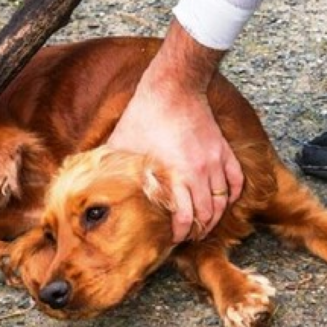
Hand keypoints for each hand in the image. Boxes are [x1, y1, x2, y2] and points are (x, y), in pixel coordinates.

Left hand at [107, 22, 243, 241]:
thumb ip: (112, 168)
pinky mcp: (224, 150)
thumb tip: (90, 185)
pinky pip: (236, 180)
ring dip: (216, 215)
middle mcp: (199, 172)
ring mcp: (215, 161)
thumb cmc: (145, 114)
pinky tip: (224, 200)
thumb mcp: (122, 145)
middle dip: (200, 229)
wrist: (173, 88)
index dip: (181, 233)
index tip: (175, 238)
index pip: (186, 217)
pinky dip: (233, 194)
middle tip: (191, 235)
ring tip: (207, 223)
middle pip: (208, 214)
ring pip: (223, 200)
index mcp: (175, 175)